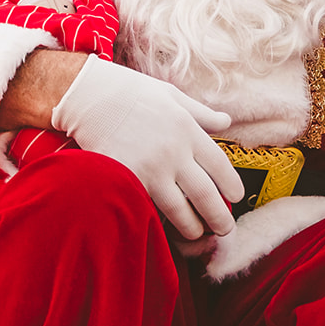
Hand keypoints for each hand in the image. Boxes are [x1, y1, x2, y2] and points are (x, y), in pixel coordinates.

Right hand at [50, 56, 242, 239]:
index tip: (235, 197)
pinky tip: (165, 228)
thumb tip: (226, 121)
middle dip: (219, 217)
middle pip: (205, 194)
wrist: (89, 95)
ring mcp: (151, 168)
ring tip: (197, 233)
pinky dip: (159, 220)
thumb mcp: (171, 95)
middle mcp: (174, 152)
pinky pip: (149, 207)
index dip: (232, 185)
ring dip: (192, 227)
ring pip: (179, 210)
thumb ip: (201, 113)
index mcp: (188, 129)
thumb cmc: (130, 92)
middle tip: (225, 228)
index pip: (220, 166)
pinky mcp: (128, 180)